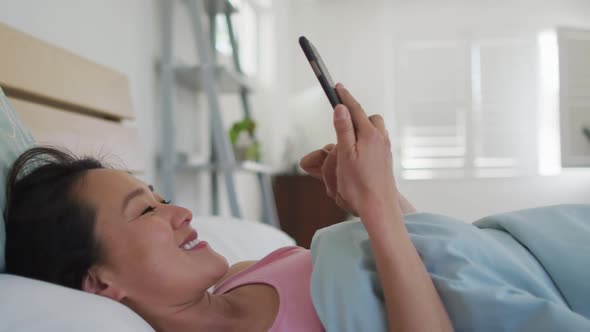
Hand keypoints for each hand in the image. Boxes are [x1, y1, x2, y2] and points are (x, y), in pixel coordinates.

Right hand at [301, 84, 397, 218]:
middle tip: (342, 119)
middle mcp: (381, 139)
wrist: (380, 208)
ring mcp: (385, 150)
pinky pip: (377, 142)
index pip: (355, 109)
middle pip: (369, 118)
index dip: (345, 97)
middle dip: (356, 115)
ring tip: (349, 138)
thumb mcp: (345, 155)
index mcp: (369, 135)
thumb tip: (341, 107)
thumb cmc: (359, 185)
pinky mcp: (386, 160)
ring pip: (375, 130)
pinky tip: (359, 153)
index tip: (337, 86)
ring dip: (363, 129)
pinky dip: (367, 141)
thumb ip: (344, 129)